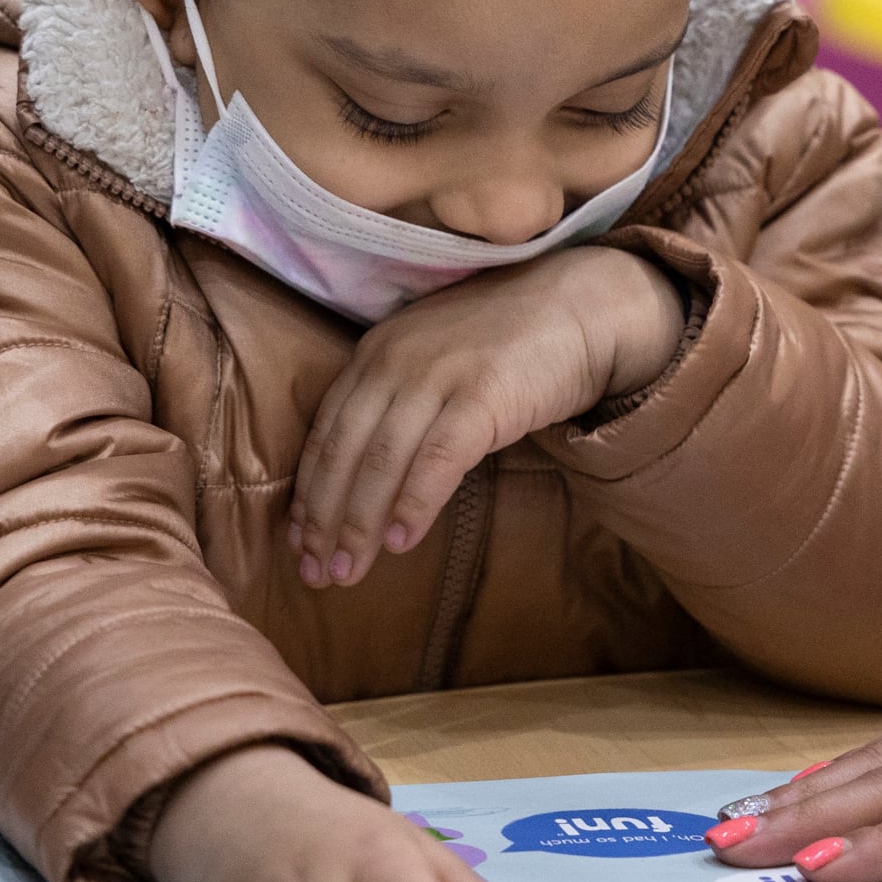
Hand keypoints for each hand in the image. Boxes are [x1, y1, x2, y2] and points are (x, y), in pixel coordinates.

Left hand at [288, 247, 686, 582]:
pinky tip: (402, 543)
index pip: (326, 432)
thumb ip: (398, 400)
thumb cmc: (511, 343)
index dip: (308, 493)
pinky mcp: (484, 394)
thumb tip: (366, 476)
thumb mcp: (435, 359)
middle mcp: (396, 360)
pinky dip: (414, 503)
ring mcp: (440, 375)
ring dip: (359, 524)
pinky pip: (438, 459)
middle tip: (316, 574)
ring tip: (349, 572)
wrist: (583, 307)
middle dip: (324, 520)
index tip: (299, 542)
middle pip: (344, 452)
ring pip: (381, 461)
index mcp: (376, 351)